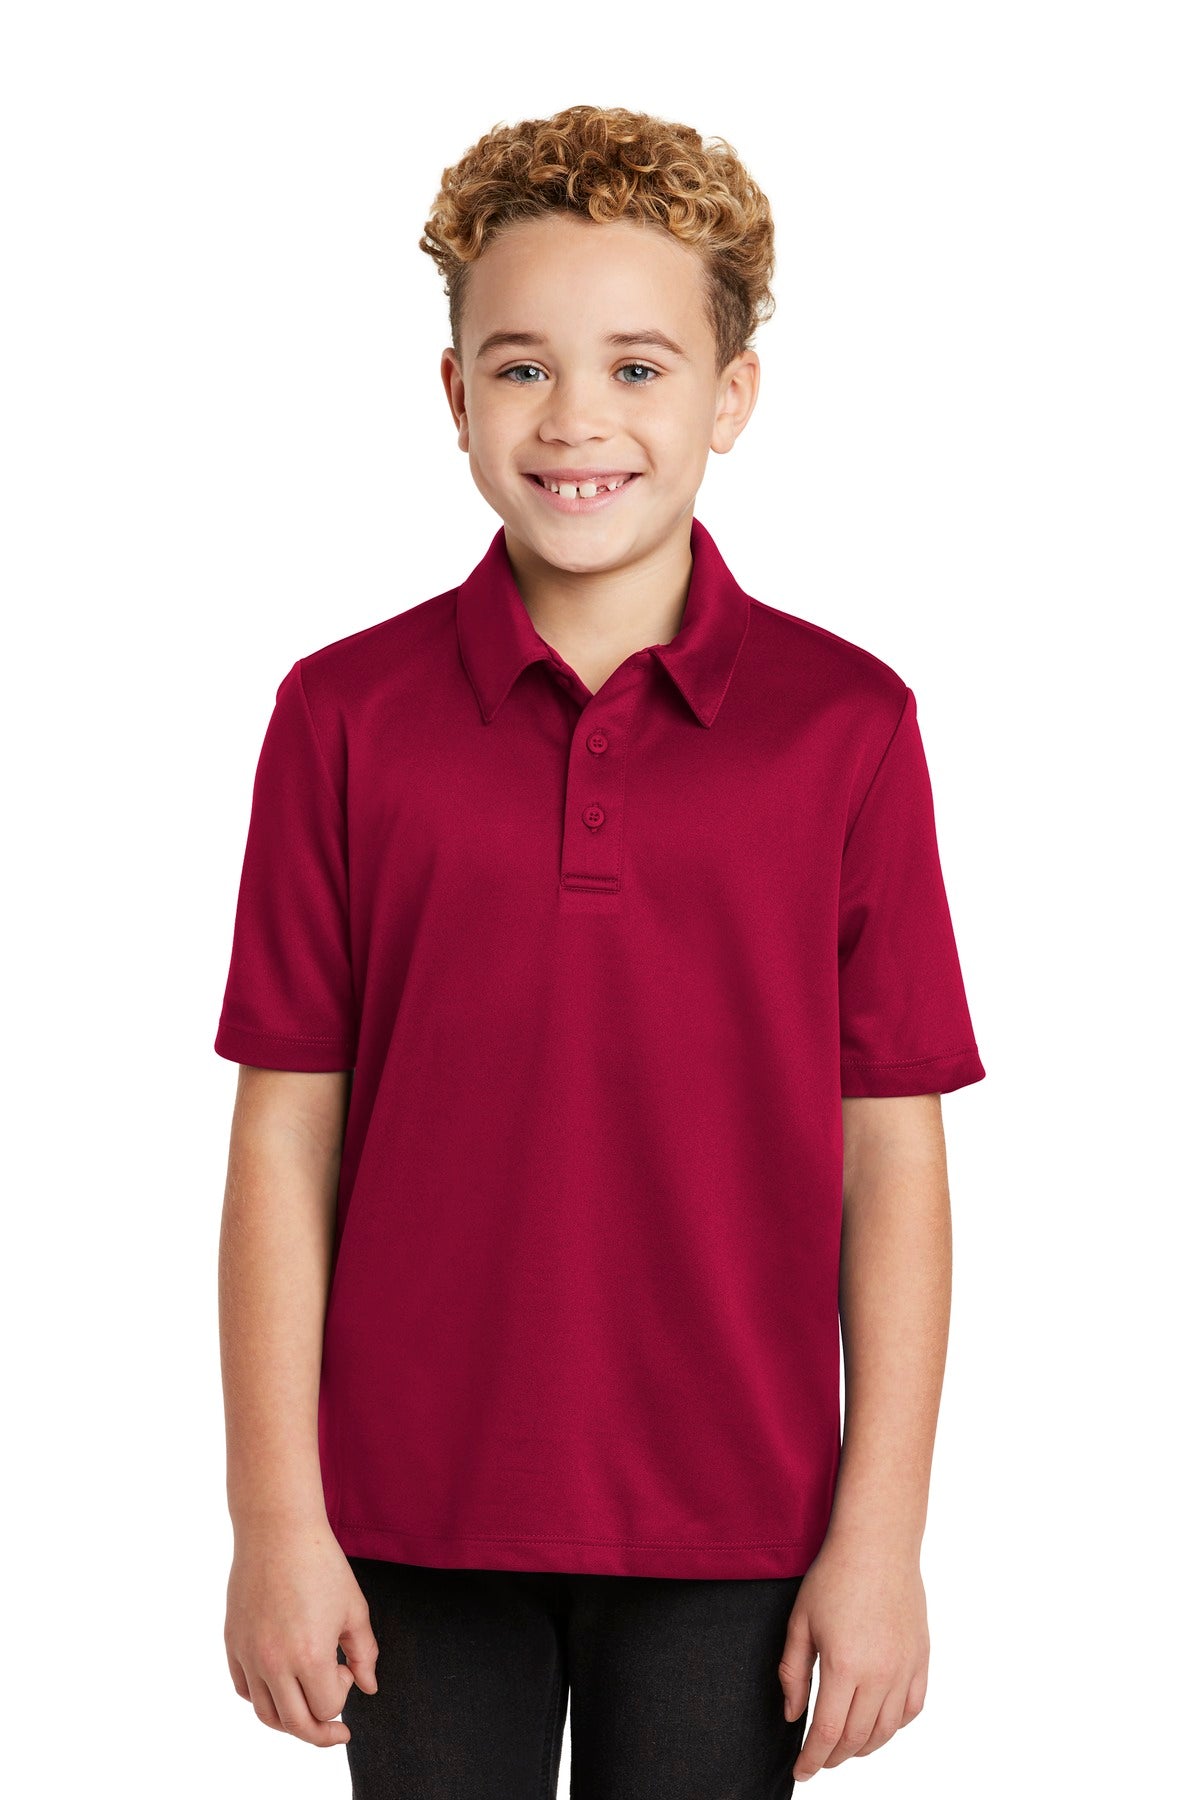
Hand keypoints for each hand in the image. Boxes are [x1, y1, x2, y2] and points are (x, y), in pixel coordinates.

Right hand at [224, 1519, 379, 1746]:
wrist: (278, 1529)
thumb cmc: (321, 1564)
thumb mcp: (354, 1608)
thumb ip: (364, 1654)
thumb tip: (369, 1689)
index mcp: (309, 1654)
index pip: (326, 1706)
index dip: (343, 1693)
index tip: (346, 1667)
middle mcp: (274, 1662)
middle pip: (295, 1724)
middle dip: (320, 1732)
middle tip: (338, 1730)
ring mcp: (248, 1654)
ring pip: (265, 1714)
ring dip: (290, 1721)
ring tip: (308, 1709)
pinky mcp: (232, 1643)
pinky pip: (244, 1689)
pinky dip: (262, 1697)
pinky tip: (281, 1684)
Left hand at [778, 1538, 928, 1780]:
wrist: (877, 1544)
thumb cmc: (834, 1577)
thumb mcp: (800, 1622)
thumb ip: (793, 1673)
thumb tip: (793, 1715)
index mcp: (844, 1666)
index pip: (828, 1733)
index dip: (813, 1759)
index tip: (801, 1772)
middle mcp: (879, 1674)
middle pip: (858, 1739)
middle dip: (835, 1757)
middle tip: (819, 1759)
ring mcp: (905, 1668)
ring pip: (887, 1730)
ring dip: (865, 1747)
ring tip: (845, 1747)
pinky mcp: (921, 1659)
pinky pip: (913, 1709)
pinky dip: (895, 1726)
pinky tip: (879, 1724)